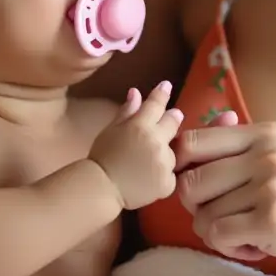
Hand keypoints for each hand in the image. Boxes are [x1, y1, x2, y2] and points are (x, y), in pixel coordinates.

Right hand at [89, 82, 182, 209]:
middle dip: (173, 118)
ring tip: (148, 161)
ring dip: (165, 152)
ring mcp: (164, 162)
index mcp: (140, 126)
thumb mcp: (110, 130)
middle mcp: (156, 141)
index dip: (162, 93)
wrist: (100, 189)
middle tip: (174, 116)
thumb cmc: (101, 158)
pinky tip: (149, 179)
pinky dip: (163, 175)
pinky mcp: (168, 182)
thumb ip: (126, 112)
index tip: (166, 86)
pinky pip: (171, 174)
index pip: (156, 104)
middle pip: (173, 123)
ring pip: (172, 152)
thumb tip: (136, 92)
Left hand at [174, 121, 275, 275]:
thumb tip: (195, 134)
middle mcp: (265, 154)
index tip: (199, 190)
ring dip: (218, 233)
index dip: (181, 169)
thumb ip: (242, 148)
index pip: (192, 142)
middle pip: (189, 181)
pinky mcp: (272, 222)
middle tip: (224, 219)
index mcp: (265, 134)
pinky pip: (218, 236)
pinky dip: (230, 248)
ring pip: (203, 215)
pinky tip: (257, 247)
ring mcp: (269, 187)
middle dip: (197, 208)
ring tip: (249, 234)